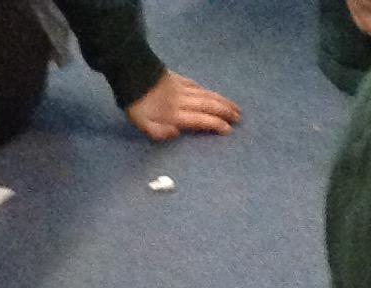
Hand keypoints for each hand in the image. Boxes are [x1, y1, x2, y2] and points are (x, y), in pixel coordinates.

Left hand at [125, 70, 240, 139]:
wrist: (131, 71)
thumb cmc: (136, 103)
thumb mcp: (143, 125)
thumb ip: (160, 133)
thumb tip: (176, 133)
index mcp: (175, 114)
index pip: (200, 120)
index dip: (215, 124)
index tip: (229, 130)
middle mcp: (183, 100)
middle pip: (208, 105)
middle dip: (225, 111)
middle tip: (239, 117)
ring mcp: (181, 88)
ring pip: (205, 94)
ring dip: (221, 100)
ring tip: (233, 106)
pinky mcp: (177, 79)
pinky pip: (196, 86)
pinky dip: (206, 91)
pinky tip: (210, 93)